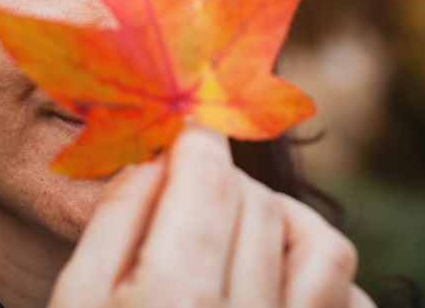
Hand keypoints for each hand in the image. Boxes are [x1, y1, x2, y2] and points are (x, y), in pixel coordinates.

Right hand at [49, 124, 375, 306]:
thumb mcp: (74, 306)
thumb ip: (114, 226)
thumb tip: (155, 158)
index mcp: (175, 302)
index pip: (207, 185)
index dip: (198, 146)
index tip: (189, 134)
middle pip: (258, 206)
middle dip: (226, 181)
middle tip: (195, 186)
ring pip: (324, 246)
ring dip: (285, 221)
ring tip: (243, 229)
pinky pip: (350, 306)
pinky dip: (325, 281)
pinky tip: (281, 284)